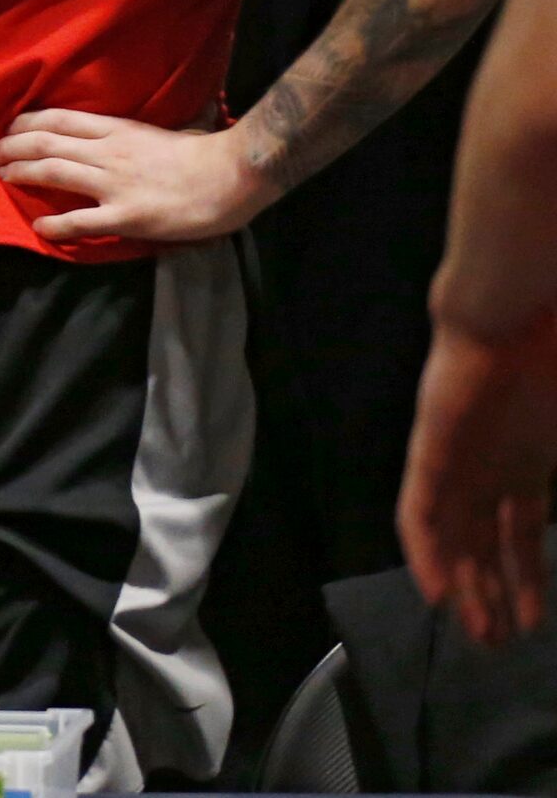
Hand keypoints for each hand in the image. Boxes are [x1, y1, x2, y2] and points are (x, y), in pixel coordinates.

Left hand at [0, 109, 271, 243]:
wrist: (235, 175)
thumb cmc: (204, 153)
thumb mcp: (161, 130)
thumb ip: (132, 133)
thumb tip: (119, 130)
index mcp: (118, 130)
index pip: (59, 119)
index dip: (26, 122)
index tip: (8, 128)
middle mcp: (108, 152)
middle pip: (46, 142)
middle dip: (13, 147)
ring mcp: (115, 184)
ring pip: (53, 172)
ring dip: (21, 174)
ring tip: (3, 178)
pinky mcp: (126, 216)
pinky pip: (80, 220)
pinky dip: (55, 225)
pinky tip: (39, 228)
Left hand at [400, 311, 556, 643]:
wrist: (516, 312)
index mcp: (528, 462)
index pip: (520, 535)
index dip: (526, 578)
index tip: (533, 622)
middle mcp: (490, 469)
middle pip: (483, 545)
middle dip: (492, 593)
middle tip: (497, 642)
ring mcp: (459, 460)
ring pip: (452, 538)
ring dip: (463, 585)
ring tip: (476, 631)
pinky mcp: (431, 449)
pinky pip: (420, 510)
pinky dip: (427, 552)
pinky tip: (438, 592)